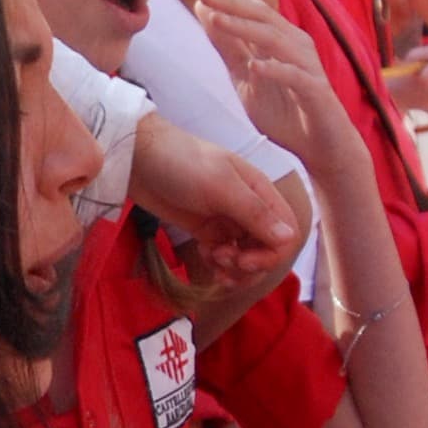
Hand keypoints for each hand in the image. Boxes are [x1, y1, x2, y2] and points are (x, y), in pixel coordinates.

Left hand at [125, 113, 307, 277]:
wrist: (138, 159)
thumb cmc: (181, 163)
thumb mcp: (220, 186)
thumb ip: (255, 213)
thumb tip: (289, 238)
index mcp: (261, 191)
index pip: (286, 233)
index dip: (271, 254)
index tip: (243, 260)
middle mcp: (249, 207)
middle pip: (268, 249)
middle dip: (250, 264)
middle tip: (223, 260)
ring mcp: (228, 220)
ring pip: (247, 256)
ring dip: (234, 268)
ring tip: (213, 262)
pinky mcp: (207, 230)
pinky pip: (224, 255)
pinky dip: (218, 263)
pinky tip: (204, 256)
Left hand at [191, 0, 348, 167]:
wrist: (323, 147)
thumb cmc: (286, 111)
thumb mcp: (246, 78)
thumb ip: (228, 48)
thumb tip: (205, 12)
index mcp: (279, 38)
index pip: (254, 5)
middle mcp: (295, 45)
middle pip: (262, 15)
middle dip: (230, 1)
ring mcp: (307, 66)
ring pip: (274, 40)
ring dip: (243, 27)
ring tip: (216, 18)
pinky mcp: (316, 92)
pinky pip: (295, 77)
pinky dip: (275, 70)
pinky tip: (256, 67)